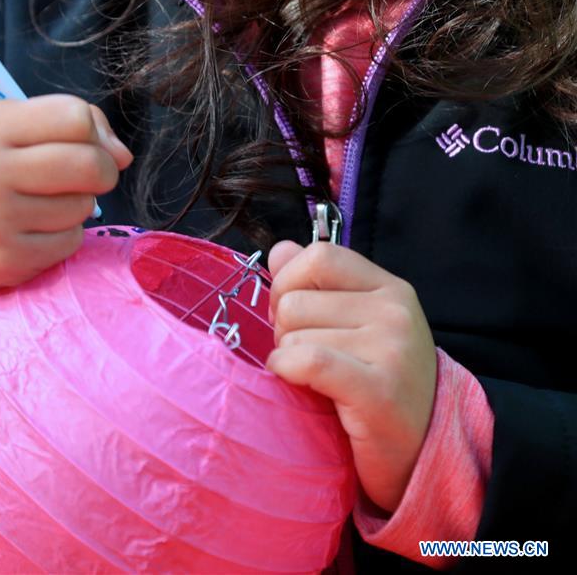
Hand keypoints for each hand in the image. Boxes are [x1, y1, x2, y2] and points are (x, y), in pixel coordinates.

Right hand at [0, 94, 132, 380]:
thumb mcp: (0, 131)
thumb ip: (65, 125)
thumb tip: (123, 155)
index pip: (74, 115)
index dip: (94, 131)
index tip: (87, 145)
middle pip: (90, 163)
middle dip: (102, 171)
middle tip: (85, 177)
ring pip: (83, 206)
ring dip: (77, 206)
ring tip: (42, 205)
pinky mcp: (6, 260)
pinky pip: (70, 242)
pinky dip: (63, 236)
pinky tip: (33, 231)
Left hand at [265, 240, 436, 513]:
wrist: (425, 452)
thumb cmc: (380, 385)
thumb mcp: (355, 323)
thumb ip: (317, 284)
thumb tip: (279, 251)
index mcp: (390, 288)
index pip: (320, 255)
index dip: (289, 281)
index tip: (291, 314)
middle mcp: (394, 312)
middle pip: (296, 300)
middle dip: (284, 330)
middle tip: (305, 356)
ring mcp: (391, 349)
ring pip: (294, 334)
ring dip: (288, 358)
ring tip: (315, 379)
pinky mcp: (378, 392)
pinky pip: (307, 361)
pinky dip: (287, 370)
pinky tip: (297, 384)